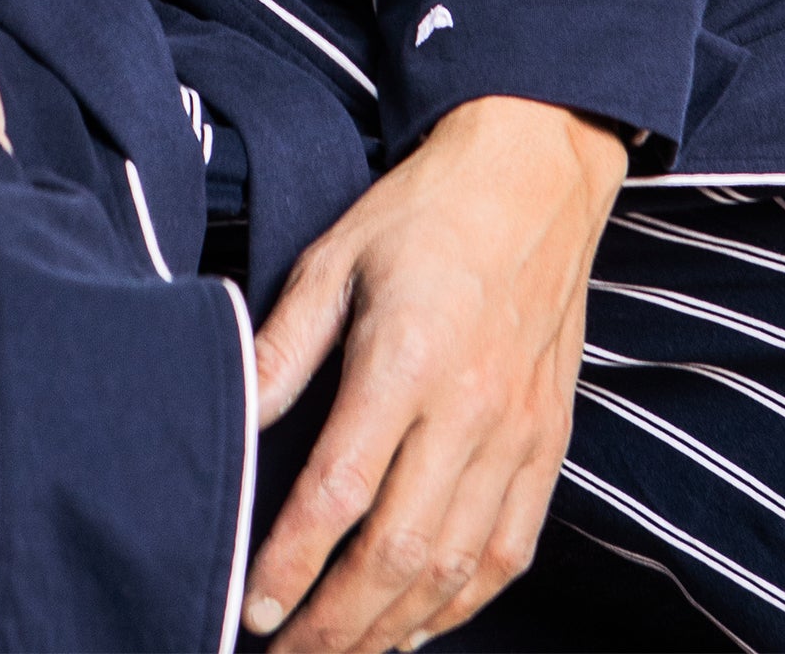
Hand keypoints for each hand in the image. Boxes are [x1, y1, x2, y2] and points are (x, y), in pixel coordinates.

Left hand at [244, 95, 626, 653]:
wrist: (536, 176)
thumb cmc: (425, 213)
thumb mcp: (335, 257)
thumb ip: (283, 346)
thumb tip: (233, 413)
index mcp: (405, 358)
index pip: (340, 493)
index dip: (291, 564)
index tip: (251, 609)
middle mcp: (469, 407)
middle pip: (398, 553)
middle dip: (336, 627)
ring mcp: (519, 432)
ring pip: (454, 568)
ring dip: (393, 629)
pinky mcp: (550, 441)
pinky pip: (509, 551)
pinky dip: (462, 604)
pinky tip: (418, 626)